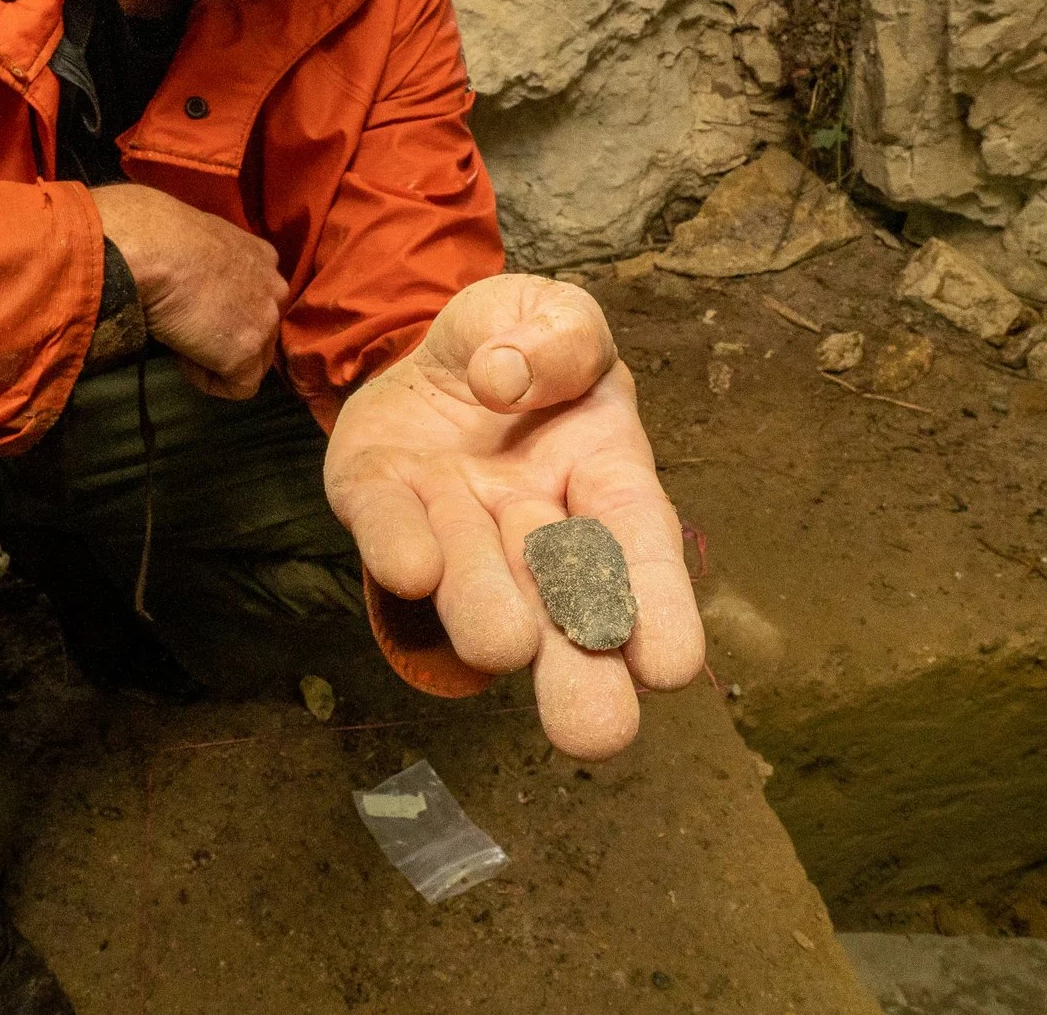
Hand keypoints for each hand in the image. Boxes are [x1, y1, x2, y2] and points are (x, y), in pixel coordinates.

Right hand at [92, 183, 288, 397]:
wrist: (153, 248)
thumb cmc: (158, 235)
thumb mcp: (197, 241)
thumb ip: (208, 264)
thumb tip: (190, 282)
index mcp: (262, 256)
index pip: (257, 295)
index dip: (228, 310)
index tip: (195, 309)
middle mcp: (274, 288)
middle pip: (260, 328)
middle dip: (227, 335)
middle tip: (188, 329)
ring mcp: (266, 322)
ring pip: (254, 359)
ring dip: (219, 358)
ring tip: (181, 343)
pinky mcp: (247, 353)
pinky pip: (239, 387)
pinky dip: (210, 381)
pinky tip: (184, 360)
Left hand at [323, 274, 705, 758]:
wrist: (423, 344)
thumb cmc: (518, 343)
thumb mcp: (557, 315)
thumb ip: (560, 336)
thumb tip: (512, 377)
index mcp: (599, 471)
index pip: (636, 539)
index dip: (657, 602)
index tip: (669, 667)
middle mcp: (529, 517)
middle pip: (558, 599)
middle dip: (577, 666)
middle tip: (596, 731)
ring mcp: (453, 520)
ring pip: (474, 577)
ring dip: (487, 608)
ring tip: (502, 644)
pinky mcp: (377, 501)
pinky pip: (387, 530)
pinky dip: (399, 549)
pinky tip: (413, 569)